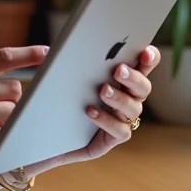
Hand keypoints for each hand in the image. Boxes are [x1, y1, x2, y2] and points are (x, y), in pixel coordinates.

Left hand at [53, 45, 157, 166]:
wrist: (41, 135)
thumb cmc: (52, 99)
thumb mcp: (54, 76)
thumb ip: (57, 60)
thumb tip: (48, 50)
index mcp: (118, 78)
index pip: (142, 65)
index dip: (149, 58)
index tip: (145, 51)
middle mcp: (125, 98)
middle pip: (143, 87)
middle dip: (133, 78)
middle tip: (118, 70)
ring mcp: (119, 120)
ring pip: (134, 109)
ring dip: (120, 98)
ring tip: (102, 90)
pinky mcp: (110, 139)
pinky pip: (120, 131)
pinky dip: (107, 121)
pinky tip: (90, 112)